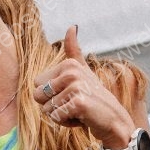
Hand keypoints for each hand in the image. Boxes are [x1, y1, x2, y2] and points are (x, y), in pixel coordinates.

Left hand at [33, 25, 132, 147]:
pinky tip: (82, 118)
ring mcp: (75, 86)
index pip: (36, 85)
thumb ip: (74, 51)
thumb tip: (72, 26)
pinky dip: (67, 123)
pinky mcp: (78, 102)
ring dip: (61, 116)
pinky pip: (56, 117)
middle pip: (37, 96)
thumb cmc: (94, 98)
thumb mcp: (83, 71)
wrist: (114, 120)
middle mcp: (71, 72)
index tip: (69, 95)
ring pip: (46, 109)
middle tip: (72, 104)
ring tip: (78, 111)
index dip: (49, 96)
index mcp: (68, 64)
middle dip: (52, 106)